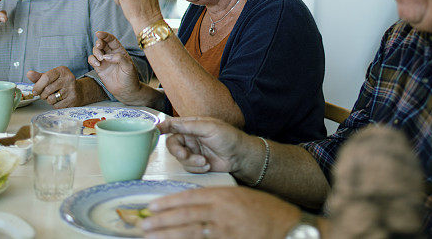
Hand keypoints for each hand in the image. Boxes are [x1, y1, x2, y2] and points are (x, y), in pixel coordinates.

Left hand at [28, 66, 82, 107]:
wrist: (79, 91)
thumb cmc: (61, 84)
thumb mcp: (51, 77)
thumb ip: (39, 77)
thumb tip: (29, 74)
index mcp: (62, 70)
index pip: (46, 78)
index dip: (38, 86)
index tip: (35, 91)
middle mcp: (68, 78)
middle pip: (47, 89)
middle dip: (42, 95)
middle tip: (44, 95)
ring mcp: (71, 89)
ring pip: (51, 99)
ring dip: (49, 100)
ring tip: (53, 96)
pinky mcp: (73, 99)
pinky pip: (57, 106)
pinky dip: (55, 105)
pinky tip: (60, 100)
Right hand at [88, 31, 144, 102]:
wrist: (126, 91)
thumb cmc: (130, 77)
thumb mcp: (129, 67)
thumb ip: (119, 59)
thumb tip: (107, 56)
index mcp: (120, 50)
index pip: (111, 39)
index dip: (105, 35)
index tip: (98, 33)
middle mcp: (111, 54)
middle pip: (102, 43)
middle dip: (99, 43)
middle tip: (99, 47)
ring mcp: (104, 61)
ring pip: (96, 50)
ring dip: (96, 52)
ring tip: (101, 60)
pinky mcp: (99, 68)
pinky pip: (92, 60)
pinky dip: (92, 60)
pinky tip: (98, 65)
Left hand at [142, 186, 299, 238]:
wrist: (288, 229)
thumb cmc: (266, 211)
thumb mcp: (241, 197)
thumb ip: (218, 200)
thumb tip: (192, 207)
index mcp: (225, 196)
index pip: (190, 197)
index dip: (169, 202)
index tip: (153, 206)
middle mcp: (222, 213)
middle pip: (186, 216)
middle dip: (162, 221)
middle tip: (143, 224)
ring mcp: (225, 232)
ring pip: (190, 233)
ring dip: (168, 235)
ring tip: (150, 235)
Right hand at [158, 117, 252, 174]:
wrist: (240, 156)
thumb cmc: (229, 137)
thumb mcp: (209, 127)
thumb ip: (189, 125)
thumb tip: (171, 122)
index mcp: (192, 125)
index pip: (173, 124)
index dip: (162, 127)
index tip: (154, 130)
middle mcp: (190, 137)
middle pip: (172, 144)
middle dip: (178, 151)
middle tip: (184, 155)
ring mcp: (193, 151)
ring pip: (179, 158)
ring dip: (191, 161)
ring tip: (204, 161)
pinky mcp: (196, 163)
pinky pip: (187, 167)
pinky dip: (197, 167)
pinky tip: (208, 164)